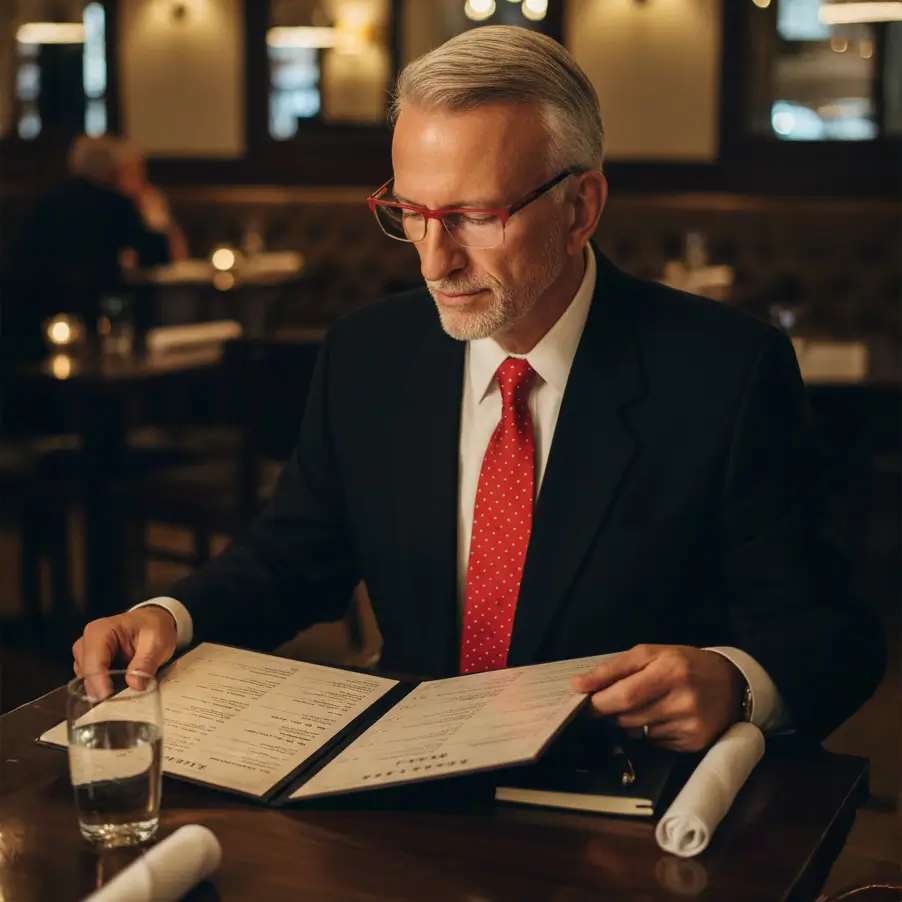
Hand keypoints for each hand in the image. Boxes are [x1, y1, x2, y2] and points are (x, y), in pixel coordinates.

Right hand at [72, 607, 177, 697]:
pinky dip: (103, 688)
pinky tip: (118, 689)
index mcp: (100, 631)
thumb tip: (135, 684)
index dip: (99, 683)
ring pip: (85, 680)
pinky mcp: (89, 665)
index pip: (93, 662)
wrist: (153, 623)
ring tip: (123, 691)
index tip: (109, 698)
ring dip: (102, 689)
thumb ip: (146, 662)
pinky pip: (90, 682)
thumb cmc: (153, 628)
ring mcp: (85, 654)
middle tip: (121, 699)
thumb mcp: (157, 642)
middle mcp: (87, 642)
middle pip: (86, 673)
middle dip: (101, 688)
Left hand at [571, 644, 744, 751]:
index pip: (624, 695)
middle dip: (611, 712)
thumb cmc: (685, 664)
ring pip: (638, 732)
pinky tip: (663, 716)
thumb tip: (578, 685)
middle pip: (628, 717)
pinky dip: (650, 731)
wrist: (732, 684)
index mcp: (670, 672)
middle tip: (610, 702)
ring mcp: (690, 726)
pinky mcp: (694, 744)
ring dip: (630, 721)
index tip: (582, 703)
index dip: (599, 702)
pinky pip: (655, 742)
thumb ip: (613, 668)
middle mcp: (683, 701)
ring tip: (646, 704)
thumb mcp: (651, 653)